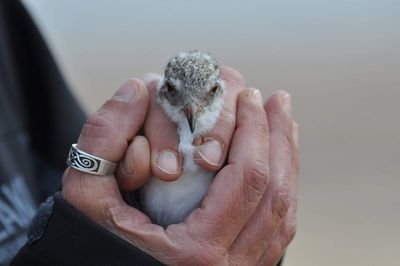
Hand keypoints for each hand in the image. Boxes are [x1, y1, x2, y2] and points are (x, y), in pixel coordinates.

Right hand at [62, 68, 298, 264]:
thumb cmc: (92, 244)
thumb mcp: (85, 193)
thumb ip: (102, 139)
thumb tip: (138, 90)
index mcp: (195, 251)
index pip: (247, 177)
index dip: (255, 129)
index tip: (249, 95)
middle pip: (276, 193)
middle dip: (279, 139)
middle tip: (276, 101)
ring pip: (283, 213)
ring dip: (287, 162)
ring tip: (285, 125)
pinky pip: (276, 230)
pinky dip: (281, 191)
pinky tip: (279, 165)